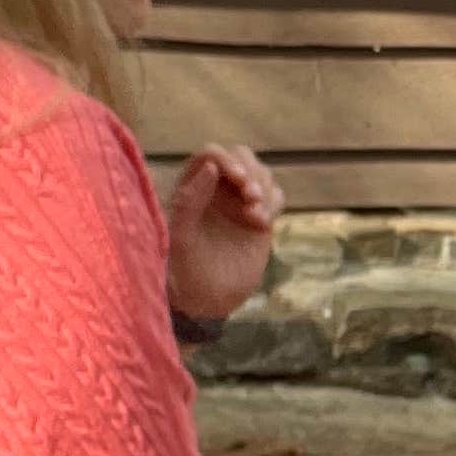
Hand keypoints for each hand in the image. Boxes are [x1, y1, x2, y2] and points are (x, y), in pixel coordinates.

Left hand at [165, 145, 284, 323]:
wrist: (206, 301)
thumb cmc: (183, 271)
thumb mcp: (179, 238)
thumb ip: (189, 201)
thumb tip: (210, 166)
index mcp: (191, 187)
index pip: (210, 155)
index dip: (226, 159)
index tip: (238, 178)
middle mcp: (215, 189)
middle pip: (241, 157)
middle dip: (251, 171)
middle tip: (251, 197)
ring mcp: (239, 203)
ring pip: (261, 173)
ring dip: (264, 188)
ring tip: (256, 217)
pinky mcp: (259, 218)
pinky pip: (275, 196)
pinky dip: (274, 203)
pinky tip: (262, 224)